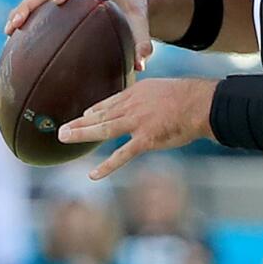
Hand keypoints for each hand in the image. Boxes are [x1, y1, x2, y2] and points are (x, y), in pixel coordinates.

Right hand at [5, 0, 153, 69]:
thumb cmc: (134, 9)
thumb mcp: (140, 22)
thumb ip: (143, 41)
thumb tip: (142, 64)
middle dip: (30, 4)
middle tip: (18, 21)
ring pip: (36, 1)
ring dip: (21, 13)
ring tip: (8, 32)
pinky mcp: (57, 7)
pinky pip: (38, 13)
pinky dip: (26, 23)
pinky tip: (13, 42)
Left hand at [58, 78, 215, 179]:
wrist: (201, 103)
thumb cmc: (188, 96)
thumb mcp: (162, 89)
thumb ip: (149, 96)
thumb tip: (146, 101)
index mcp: (136, 92)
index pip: (110, 102)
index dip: (95, 110)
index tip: (83, 115)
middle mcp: (132, 105)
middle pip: (100, 115)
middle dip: (79, 123)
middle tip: (61, 130)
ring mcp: (137, 122)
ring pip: (104, 129)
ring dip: (82, 134)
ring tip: (64, 137)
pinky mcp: (146, 139)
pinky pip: (123, 154)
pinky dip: (107, 165)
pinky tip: (94, 175)